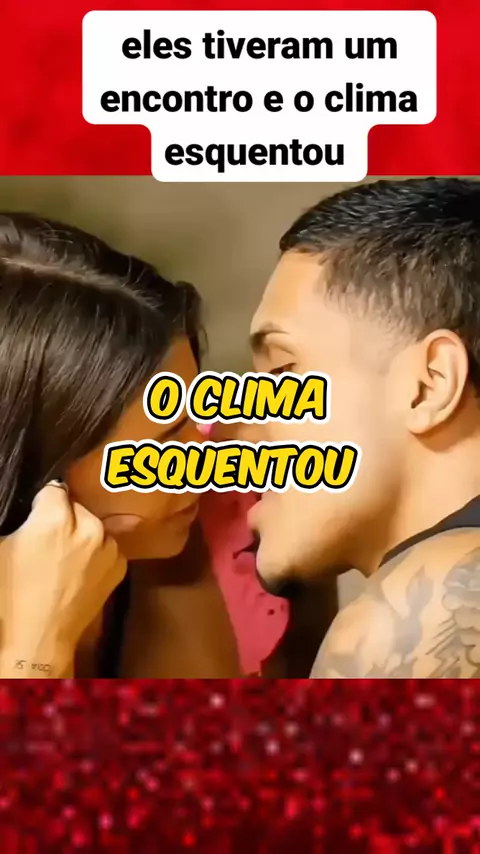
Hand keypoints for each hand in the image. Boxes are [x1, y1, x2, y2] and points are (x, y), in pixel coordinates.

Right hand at [0, 482, 126, 677]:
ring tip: (66, 559)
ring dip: (84, 535)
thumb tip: (35, 516)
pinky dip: (97, 554)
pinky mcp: (120, 567)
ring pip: (95, 527)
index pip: (55, 490)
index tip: (37, 515)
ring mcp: (108, 548)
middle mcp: (89, 527)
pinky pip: (108, 548)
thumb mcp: (3, 548)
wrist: (38, 638)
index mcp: (56, 518)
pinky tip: (81, 571)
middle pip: (77, 508)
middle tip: (49, 542)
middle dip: (64, 519)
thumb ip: (24, 523)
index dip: (43, 504)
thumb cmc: (11, 595)